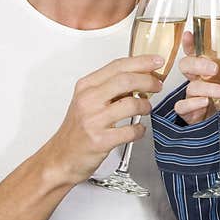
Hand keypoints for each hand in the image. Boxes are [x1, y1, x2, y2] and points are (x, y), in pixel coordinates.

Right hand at [42, 55, 165, 184]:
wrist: (61, 157)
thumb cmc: (77, 129)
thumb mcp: (88, 101)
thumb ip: (110, 87)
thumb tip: (140, 76)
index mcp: (86, 86)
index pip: (117, 66)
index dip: (141, 62)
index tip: (156, 61)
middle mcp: (88, 100)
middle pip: (126, 80)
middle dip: (148, 81)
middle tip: (157, 85)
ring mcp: (94, 120)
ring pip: (131, 104)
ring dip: (145, 106)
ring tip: (146, 108)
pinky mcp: (100, 140)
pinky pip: (131, 130)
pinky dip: (140, 129)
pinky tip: (138, 129)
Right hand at [173, 30, 219, 124]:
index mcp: (208, 70)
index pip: (195, 53)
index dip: (189, 43)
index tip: (190, 34)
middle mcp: (198, 81)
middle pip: (186, 65)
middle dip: (197, 64)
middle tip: (214, 69)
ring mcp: (193, 96)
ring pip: (190, 87)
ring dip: (206, 88)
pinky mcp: (190, 113)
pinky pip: (182, 106)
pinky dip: (192, 104)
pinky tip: (205, 102)